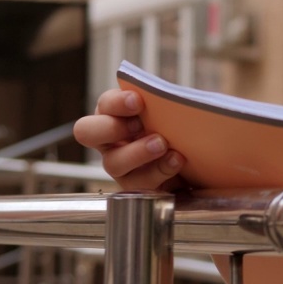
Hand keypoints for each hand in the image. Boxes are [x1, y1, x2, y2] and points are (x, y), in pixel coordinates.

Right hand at [73, 89, 187, 190]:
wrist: (196, 160)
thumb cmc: (178, 128)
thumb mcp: (172, 112)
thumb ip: (165, 102)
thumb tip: (176, 96)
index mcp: (115, 114)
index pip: (104, 103)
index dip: (116, 102)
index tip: (137, 101)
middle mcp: (110, 139)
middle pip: (87, 132)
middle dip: (111, 127)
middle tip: (139, 125)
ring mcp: (120, 165)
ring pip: (113, 163)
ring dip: (138, 153)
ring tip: (162, 145)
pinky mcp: (135, 187)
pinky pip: (138, 185)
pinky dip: (159, 171)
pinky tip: (175, 161)